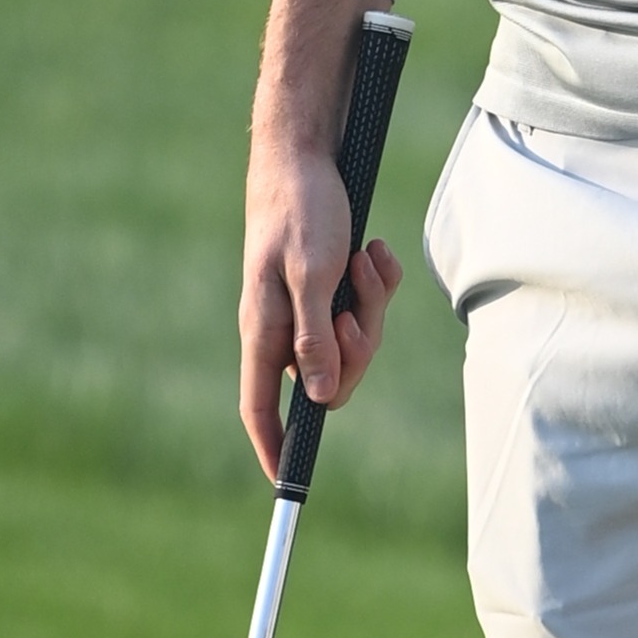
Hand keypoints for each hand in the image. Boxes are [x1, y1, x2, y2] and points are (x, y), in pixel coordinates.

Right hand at [238, 0, 404, 478]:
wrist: (306, 150)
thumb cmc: (302, 207)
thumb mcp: (314, 272)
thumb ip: (317, 334)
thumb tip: (318, 395)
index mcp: (264, 330)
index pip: (260, 407)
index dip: (274, 448)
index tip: (288, 486)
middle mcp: (282, 325)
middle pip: (329, 378)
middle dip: (359, 348)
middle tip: (362, 306)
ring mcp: (305, 305)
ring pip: (353, 340)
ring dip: (373, 306)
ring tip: (366, 262)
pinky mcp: (328, 284)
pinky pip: (364, 306)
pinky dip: (377, 283)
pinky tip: (373, 251)